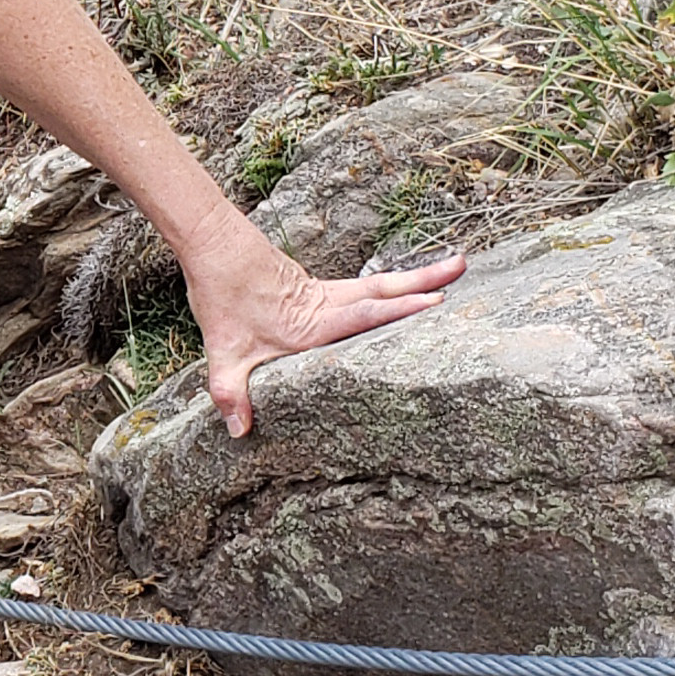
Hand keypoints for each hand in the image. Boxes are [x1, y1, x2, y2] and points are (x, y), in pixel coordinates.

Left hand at [179, 215, 464, 439]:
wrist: (212, 244)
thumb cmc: (220, 296)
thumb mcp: (222, 352)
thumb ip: (231, 393)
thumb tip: (239, 431)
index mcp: (314, 322)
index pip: (365, 315)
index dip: (400, 309)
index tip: (435, 303)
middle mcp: (326, 304)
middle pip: (384, 290)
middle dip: (425, 282)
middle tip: (462, 267)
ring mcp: (323, 291)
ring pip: (377, 285)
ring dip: (414, 279)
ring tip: (453, 267)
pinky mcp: (316, 287)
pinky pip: (363, 287)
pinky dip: (388, 286)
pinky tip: (401, 290)